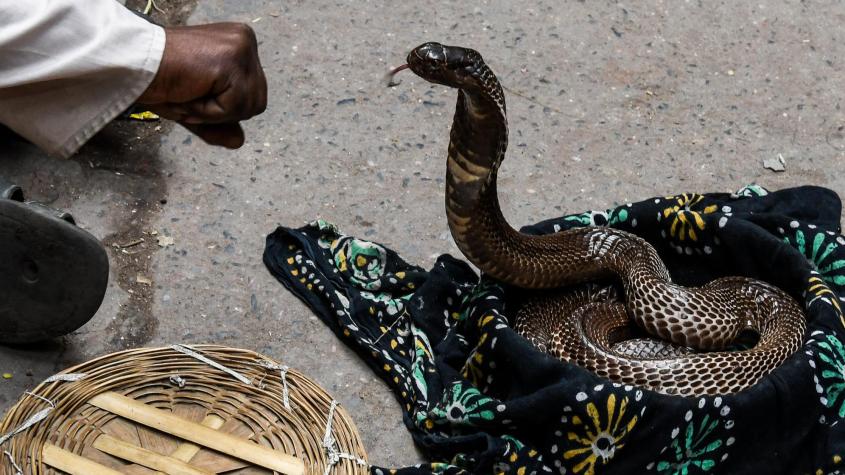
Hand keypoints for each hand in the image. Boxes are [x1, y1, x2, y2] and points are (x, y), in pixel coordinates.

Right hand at [137, 23, 267, 147]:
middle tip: (190, 93)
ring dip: (213, 112)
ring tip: (189, 91)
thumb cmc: (158, 80)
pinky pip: (234, 107)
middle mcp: (244, 39)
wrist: (132, 67)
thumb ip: (218, 123)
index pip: (252, 95)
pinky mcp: (232, 59)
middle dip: (222, 111)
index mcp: (239, 44)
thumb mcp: (195, 107)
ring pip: (249, 107)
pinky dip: (208, 111)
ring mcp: (241, 47)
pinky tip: (189, 90)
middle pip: (257, 103)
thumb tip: (239, 142)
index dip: (222, 107)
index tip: (194, 90)